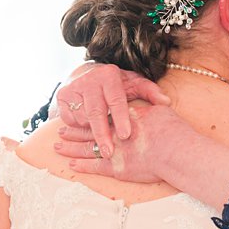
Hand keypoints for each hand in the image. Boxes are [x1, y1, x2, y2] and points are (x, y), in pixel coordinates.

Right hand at [55, 65, 169, 158]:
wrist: (88, 75)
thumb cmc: (117, 85)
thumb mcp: (134, 84)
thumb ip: (150, 91)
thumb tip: (166, 102)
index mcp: (109, 75)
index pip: (115, 100)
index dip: (120, 119)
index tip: (125, 135)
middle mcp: (89, 80)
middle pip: (95, 112)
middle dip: (102, 135)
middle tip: (109, 153)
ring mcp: (73, 89)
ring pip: (83, 118)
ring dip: (93, 132)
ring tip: (103, 139)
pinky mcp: (61, 98)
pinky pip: (71, 120)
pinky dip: (80, 127)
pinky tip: (89, 128)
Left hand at [55, 105, 187, 183]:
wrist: (174, 151)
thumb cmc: (171, 130)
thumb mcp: (160, 110)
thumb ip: (152, 105)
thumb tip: (155, 101)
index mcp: (122, 117)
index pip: (101, 115)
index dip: (88, 116)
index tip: (79, 115)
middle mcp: (113, 132)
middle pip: (88, 131)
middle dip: (73, 132)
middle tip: (61, 132)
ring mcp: (113, 151)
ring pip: (86, 149)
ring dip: (71, 148)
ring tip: (58, 147)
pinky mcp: (115, 168)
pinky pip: (94, 167)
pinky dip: (82, 165)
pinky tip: (72, 164)